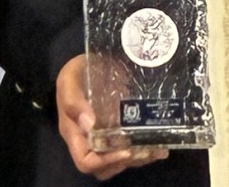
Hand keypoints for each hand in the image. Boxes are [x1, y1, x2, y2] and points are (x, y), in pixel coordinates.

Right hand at [56, 54, 168, 179]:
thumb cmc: (76, 72)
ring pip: (118, 160)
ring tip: (157, 149)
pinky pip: (128, 147)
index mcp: (74, 133)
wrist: (88, 62)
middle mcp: (88, 140)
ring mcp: (104, 136)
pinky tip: (159, 145)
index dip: (105, 161)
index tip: (125, 150)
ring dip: (137, 159)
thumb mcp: (69, 80)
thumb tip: (89, 124)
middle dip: (126, 161)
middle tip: (146, 150)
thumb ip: (74, 101)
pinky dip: (143, 150)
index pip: (85, 161)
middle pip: (104, 167)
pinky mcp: (117, 128)